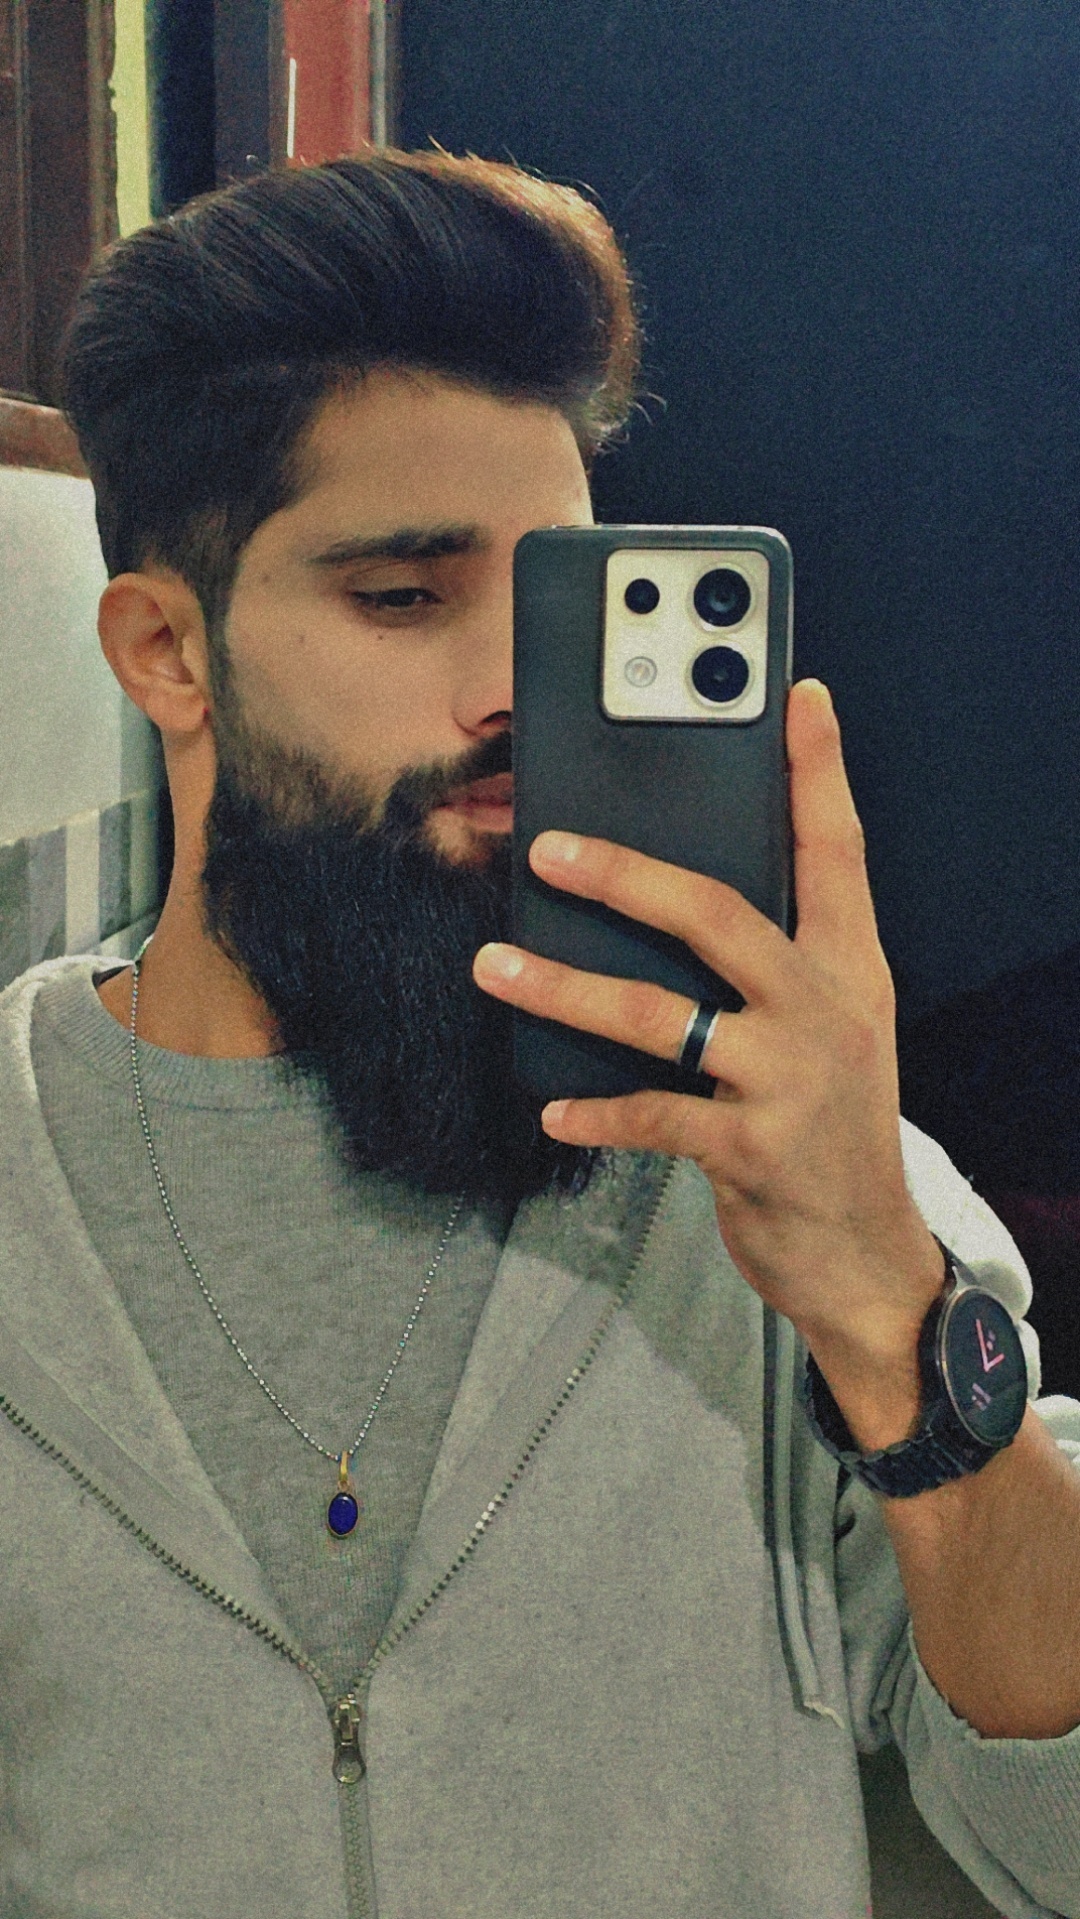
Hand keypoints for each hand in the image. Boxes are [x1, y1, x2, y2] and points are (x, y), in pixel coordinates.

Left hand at [473, 679, 944, 1430]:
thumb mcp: (829, 1032)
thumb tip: (666, 904)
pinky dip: (594, 1111)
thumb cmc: (829, 1127)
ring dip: (565, 989)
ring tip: (493, 966)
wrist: (865, 1254)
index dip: (818, 775)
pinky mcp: (750, 1151)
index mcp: (847, 970)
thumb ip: (771, 968)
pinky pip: (651, 1116)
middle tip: (547, 846)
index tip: (801, 699)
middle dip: (625, 874)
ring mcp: (789, 1081)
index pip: (837, 853)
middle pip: (717, 914)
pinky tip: (550, 1107)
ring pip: (658, 1015)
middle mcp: (825, 1011)